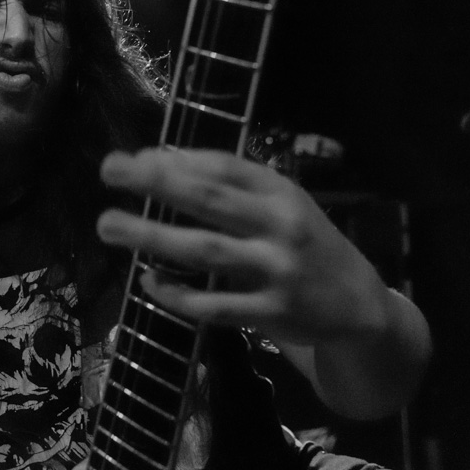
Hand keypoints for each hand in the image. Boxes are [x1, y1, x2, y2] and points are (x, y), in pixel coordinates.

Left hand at [96, 147, 429, 417]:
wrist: (360, 305)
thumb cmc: (306, 244)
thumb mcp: (282, 205)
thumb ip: (234, 187)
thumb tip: (163, 161)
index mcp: (282, 192)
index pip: (224, 167)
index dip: (177, 159)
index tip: (135, 156)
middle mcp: (280, 225)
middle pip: (210, 199)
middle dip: (156, 182)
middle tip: (109, 170)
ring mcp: (277, 270)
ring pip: (204, 251)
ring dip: (151, 236)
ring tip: (108, 225)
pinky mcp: (272, 312)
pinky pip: (214, 305)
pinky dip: (176, 294)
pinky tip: (147, 281)